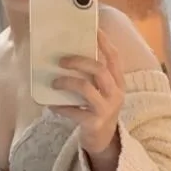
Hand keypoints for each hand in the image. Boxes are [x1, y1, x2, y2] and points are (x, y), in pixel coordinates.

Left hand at [52, 29, 125, 155]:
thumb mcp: (102, 92)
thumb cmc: (98, 110)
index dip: (104, 42)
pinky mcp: (94, 123)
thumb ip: (93, 76)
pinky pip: (74, 111)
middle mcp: (116, 93)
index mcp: (118, 82)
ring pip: (86, 88)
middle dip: (79, 61)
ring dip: (67, 81)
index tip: (93, 29)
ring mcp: (106, 109)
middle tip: (62, 60)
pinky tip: (51, 106)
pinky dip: (61, 107)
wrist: (103, 141)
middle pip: (99, 69)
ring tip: (55, 82)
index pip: (114, 57)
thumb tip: (69, 54)